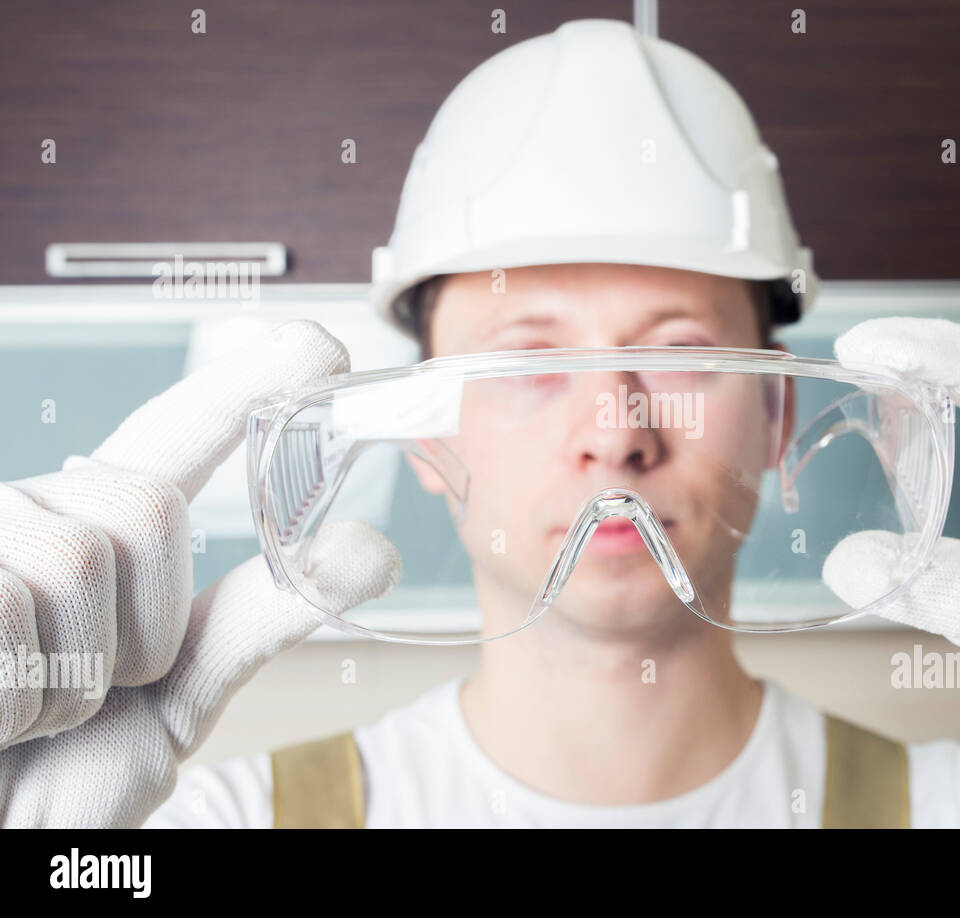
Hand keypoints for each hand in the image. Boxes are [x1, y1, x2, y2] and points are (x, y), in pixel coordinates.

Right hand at [0, 321, 400, 826]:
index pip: (176, 437)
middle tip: (93, 692)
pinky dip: (16, 693)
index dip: (247, 384)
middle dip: (142, 623)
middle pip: (150, 506)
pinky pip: (10, 607)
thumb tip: (372, 546)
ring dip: (75, 673)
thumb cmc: (58, 774)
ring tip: (28, 711)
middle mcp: (34, 517)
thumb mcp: (175, 695)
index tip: (316, 342)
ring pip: (81, 556)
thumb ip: (260, 615)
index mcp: (97, 537)